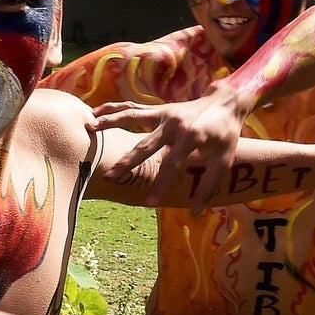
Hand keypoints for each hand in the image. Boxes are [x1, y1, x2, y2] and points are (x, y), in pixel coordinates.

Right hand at [92, 84, 253, 211]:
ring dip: (109, 122)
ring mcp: (163, 114)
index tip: (148, 204)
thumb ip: (209, 186)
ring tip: (88, 127)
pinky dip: (113, 110)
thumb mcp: (224, 161)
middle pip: (144, 145)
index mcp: (191, 137)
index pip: (171, 165)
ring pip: (131, 116)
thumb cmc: (225, 134)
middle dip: (127, 162)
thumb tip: (195, 212)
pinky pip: (131, 109)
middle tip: (110, 177)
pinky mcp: (158, 110)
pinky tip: (95, 114)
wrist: (225, 102)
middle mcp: (174, 124)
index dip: (160, 185)